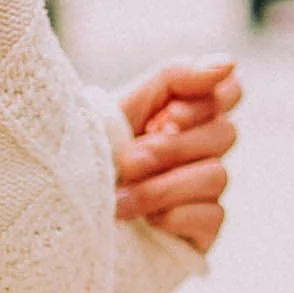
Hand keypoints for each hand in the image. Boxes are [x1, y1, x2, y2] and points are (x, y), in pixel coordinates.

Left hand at [112, 57, 239, 253]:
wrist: (63, 211)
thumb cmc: (95, 152)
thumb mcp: (125, 106)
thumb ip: (174, 78)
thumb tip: (228, 62)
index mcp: (188, 113)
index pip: (230, 91)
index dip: (205, 101)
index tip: (164, 116)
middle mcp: (204, 150)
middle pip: (225, 134)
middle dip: (170, 148)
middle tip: (128, 161)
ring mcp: (207, 191)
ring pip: (218, 176)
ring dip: (161, 187)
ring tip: (119, 199)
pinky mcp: (204, 230)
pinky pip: (212, 217)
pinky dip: (172, 216)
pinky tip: (144, 223)